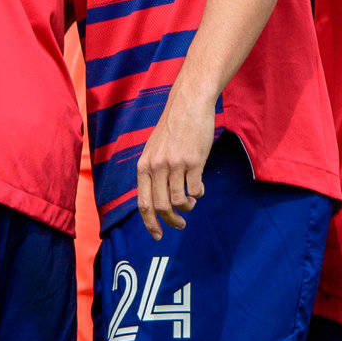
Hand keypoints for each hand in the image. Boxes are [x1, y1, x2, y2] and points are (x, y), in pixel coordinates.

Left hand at [135, 74, 219, 240]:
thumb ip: (152, 172)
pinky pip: (196, 190)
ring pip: (179, 201)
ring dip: (187, 208)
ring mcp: (175, 165)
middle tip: (180, 225)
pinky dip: (198, 194)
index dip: (150, 224)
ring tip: (191, 203)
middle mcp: (156, 167)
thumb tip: (157, 201)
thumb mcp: (153, 150)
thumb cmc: (173, 128)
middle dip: (171, 221)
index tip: (158, 236)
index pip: (143, 203)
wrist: (188, 104)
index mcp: (144, 166)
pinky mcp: (193, 162)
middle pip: (161, 207)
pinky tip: (199, 187)